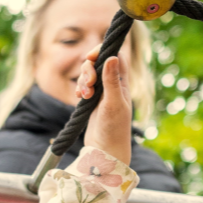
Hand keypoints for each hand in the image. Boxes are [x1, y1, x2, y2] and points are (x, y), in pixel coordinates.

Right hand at [76, 50, 132, 166]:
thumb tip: (112, 56)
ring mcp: (103, 93)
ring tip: (84, 96)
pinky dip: (79, 88)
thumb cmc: (115, 129)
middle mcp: (114, 85)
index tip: (90, 57)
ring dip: (82, 81)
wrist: (106, 151)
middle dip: (88, 69)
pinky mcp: (93, 101)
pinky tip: (79, 98)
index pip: (116, 55)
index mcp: (123, 82)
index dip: (102, 51)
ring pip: (89, 74)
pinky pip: (84, 86)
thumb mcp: (114, 103)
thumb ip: (112, 80)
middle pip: (98, 63)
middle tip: (88, 84)